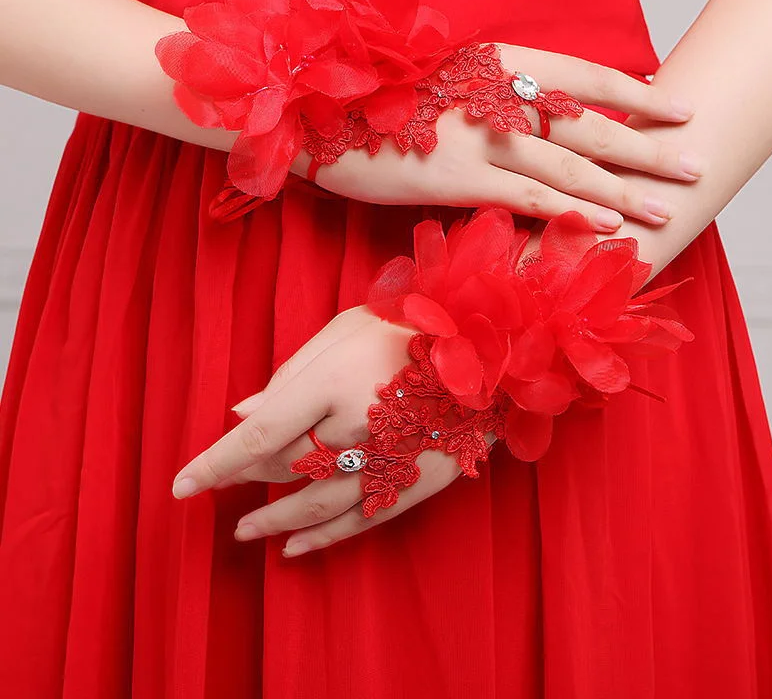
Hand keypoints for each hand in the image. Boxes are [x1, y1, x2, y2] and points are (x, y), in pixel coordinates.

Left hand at [170, 307, 486, 556]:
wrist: (486, 349)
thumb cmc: (407, 326)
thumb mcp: (345, 328)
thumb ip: (291, 370)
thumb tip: (242, 411)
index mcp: (332, 383)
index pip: (260, 434)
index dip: (217, 463)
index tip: (181, 487)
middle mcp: (355, 428)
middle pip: (286, 466)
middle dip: (248, 477)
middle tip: (225, 486)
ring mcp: (386, 461)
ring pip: (316, 503)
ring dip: (275, 520)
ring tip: (246, 533)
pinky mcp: (412, 483)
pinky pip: (359, 521)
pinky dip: (323, 537)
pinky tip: (294, 549)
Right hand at [291, 43, 702, 232]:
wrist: (321, 114)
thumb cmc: (384, 99)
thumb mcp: (447, 80)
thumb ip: (495, 93)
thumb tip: (536, 116)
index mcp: (499, 60)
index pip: (585, 75)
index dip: (636, 93)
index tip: (678, 106)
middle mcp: (498, 94)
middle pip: (591, 123)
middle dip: (647, 147)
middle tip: (693, 164)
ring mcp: (480, 136)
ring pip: (569, 165)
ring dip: (622, 190)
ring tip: (666, 208)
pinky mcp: (459, 178)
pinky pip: (528, 197)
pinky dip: (571, 211)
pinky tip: (605, 226)